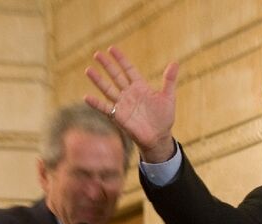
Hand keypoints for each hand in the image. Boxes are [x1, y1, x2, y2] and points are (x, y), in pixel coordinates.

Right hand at [85, 46, 178, 162]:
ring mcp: (122, 104)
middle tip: (97, 54)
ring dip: (98, 80)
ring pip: (108, 89)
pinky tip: (87, 97)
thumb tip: (175, 63)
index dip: (121, 59)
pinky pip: (105, 108)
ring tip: (88, 70)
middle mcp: (129, 93)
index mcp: (140, 86)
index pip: (128, 69)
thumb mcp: (168, 97)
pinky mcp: (118, 116)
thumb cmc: (164, 118)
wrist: (159, 137)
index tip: (112, 49)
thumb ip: (169, 80)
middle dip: (107, 65)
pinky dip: (96, 103)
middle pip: (116, 76)